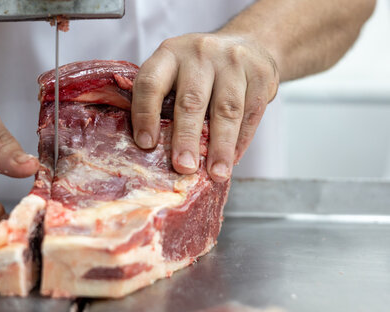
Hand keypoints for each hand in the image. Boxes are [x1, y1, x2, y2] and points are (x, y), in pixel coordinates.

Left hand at [131, 33, 277, 180]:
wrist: (247, 43)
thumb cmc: (200, 69)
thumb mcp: (174, 72)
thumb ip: (161, 101)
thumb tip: (151, 151)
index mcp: (169, 54)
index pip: (151, 83)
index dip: (145, 115)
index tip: (146, 145)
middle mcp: (200, 53)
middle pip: (191, 100)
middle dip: (186, 138)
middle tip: (183, 167)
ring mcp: (233, 61)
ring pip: (227, 110)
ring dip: (221, 147)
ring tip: (216, 173)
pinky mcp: (261, 73)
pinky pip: (251, 113)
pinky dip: (242, 140)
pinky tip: (233, 159)